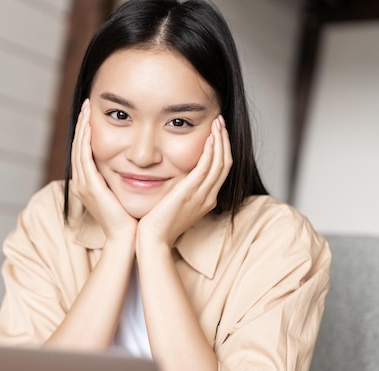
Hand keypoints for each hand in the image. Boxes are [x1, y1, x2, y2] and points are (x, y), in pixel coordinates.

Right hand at [70, 99, 137, 240]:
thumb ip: (123, 176)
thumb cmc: (130, 218)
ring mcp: (83, 185)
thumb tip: (136, 162)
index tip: (92, 113)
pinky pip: (84, 158)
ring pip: (78, 148)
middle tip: (86, 104)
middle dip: (81, 124)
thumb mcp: (124, 191)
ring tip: (86, 109)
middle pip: (77, 146)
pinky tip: (90, 126)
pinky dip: (85, 140)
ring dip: (81, 127)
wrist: (127, 237)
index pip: (83, 151)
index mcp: (87, 184)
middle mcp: (80, 183)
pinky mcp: (89, 186)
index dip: (85, 131)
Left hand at [137, 115, 231, 246]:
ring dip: (220, 140)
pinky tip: (210, 138)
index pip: (221, 170)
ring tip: (218, 123)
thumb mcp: (173, 204)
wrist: (152, 240)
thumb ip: (179, 190)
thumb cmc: (157, 224)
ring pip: (220, 163)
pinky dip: (211, 151)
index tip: (217, 133)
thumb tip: (175, 177)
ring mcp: (201, 195)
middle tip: (221, 122)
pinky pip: (207, 167)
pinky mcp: (190, 192)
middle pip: (225, 163)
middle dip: (225, 140)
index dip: (222, 150)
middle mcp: (208, 197)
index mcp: (205, 200)